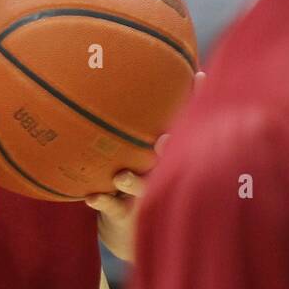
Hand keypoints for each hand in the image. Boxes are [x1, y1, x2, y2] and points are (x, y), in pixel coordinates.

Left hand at [87, 70, 205, 260]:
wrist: (130, 226)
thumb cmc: (137, 173)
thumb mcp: (142, 141)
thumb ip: (142, 107)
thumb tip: (128, 62)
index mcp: (169, 153)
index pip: (185, 125)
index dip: (194, 101)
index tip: (198, 77)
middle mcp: (161, 174)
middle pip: (169, 160)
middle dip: (168, 150)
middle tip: (163, 139)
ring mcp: (144, 195)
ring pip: (142, 188)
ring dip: (133, 182)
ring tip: (121, 175)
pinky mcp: (124, 214)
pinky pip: (112, 207)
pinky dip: (102, 201)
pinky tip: (90, 197)